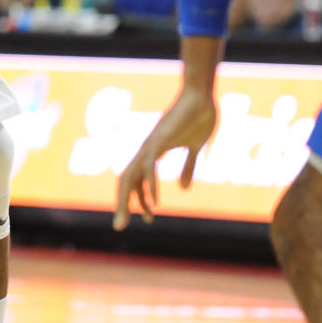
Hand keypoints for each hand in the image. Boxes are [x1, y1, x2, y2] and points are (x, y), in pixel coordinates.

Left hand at [113, 86, 216, 229]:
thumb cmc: (199, 117)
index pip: (136, 179)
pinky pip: (149, 166)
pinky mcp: (160, 140)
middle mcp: (147, 150)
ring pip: (132, 175)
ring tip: (134, 219)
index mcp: (153, 152)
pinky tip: (153, 201)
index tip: (147, 217)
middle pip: (127, 180)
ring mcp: (152, 144)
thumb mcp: (195, 148)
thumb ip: (188, 167)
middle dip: (122, 204)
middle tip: (119, 227)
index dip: (138, 198)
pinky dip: (149, 184)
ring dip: (130, 199)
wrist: (201, 95)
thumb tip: (183, 188)